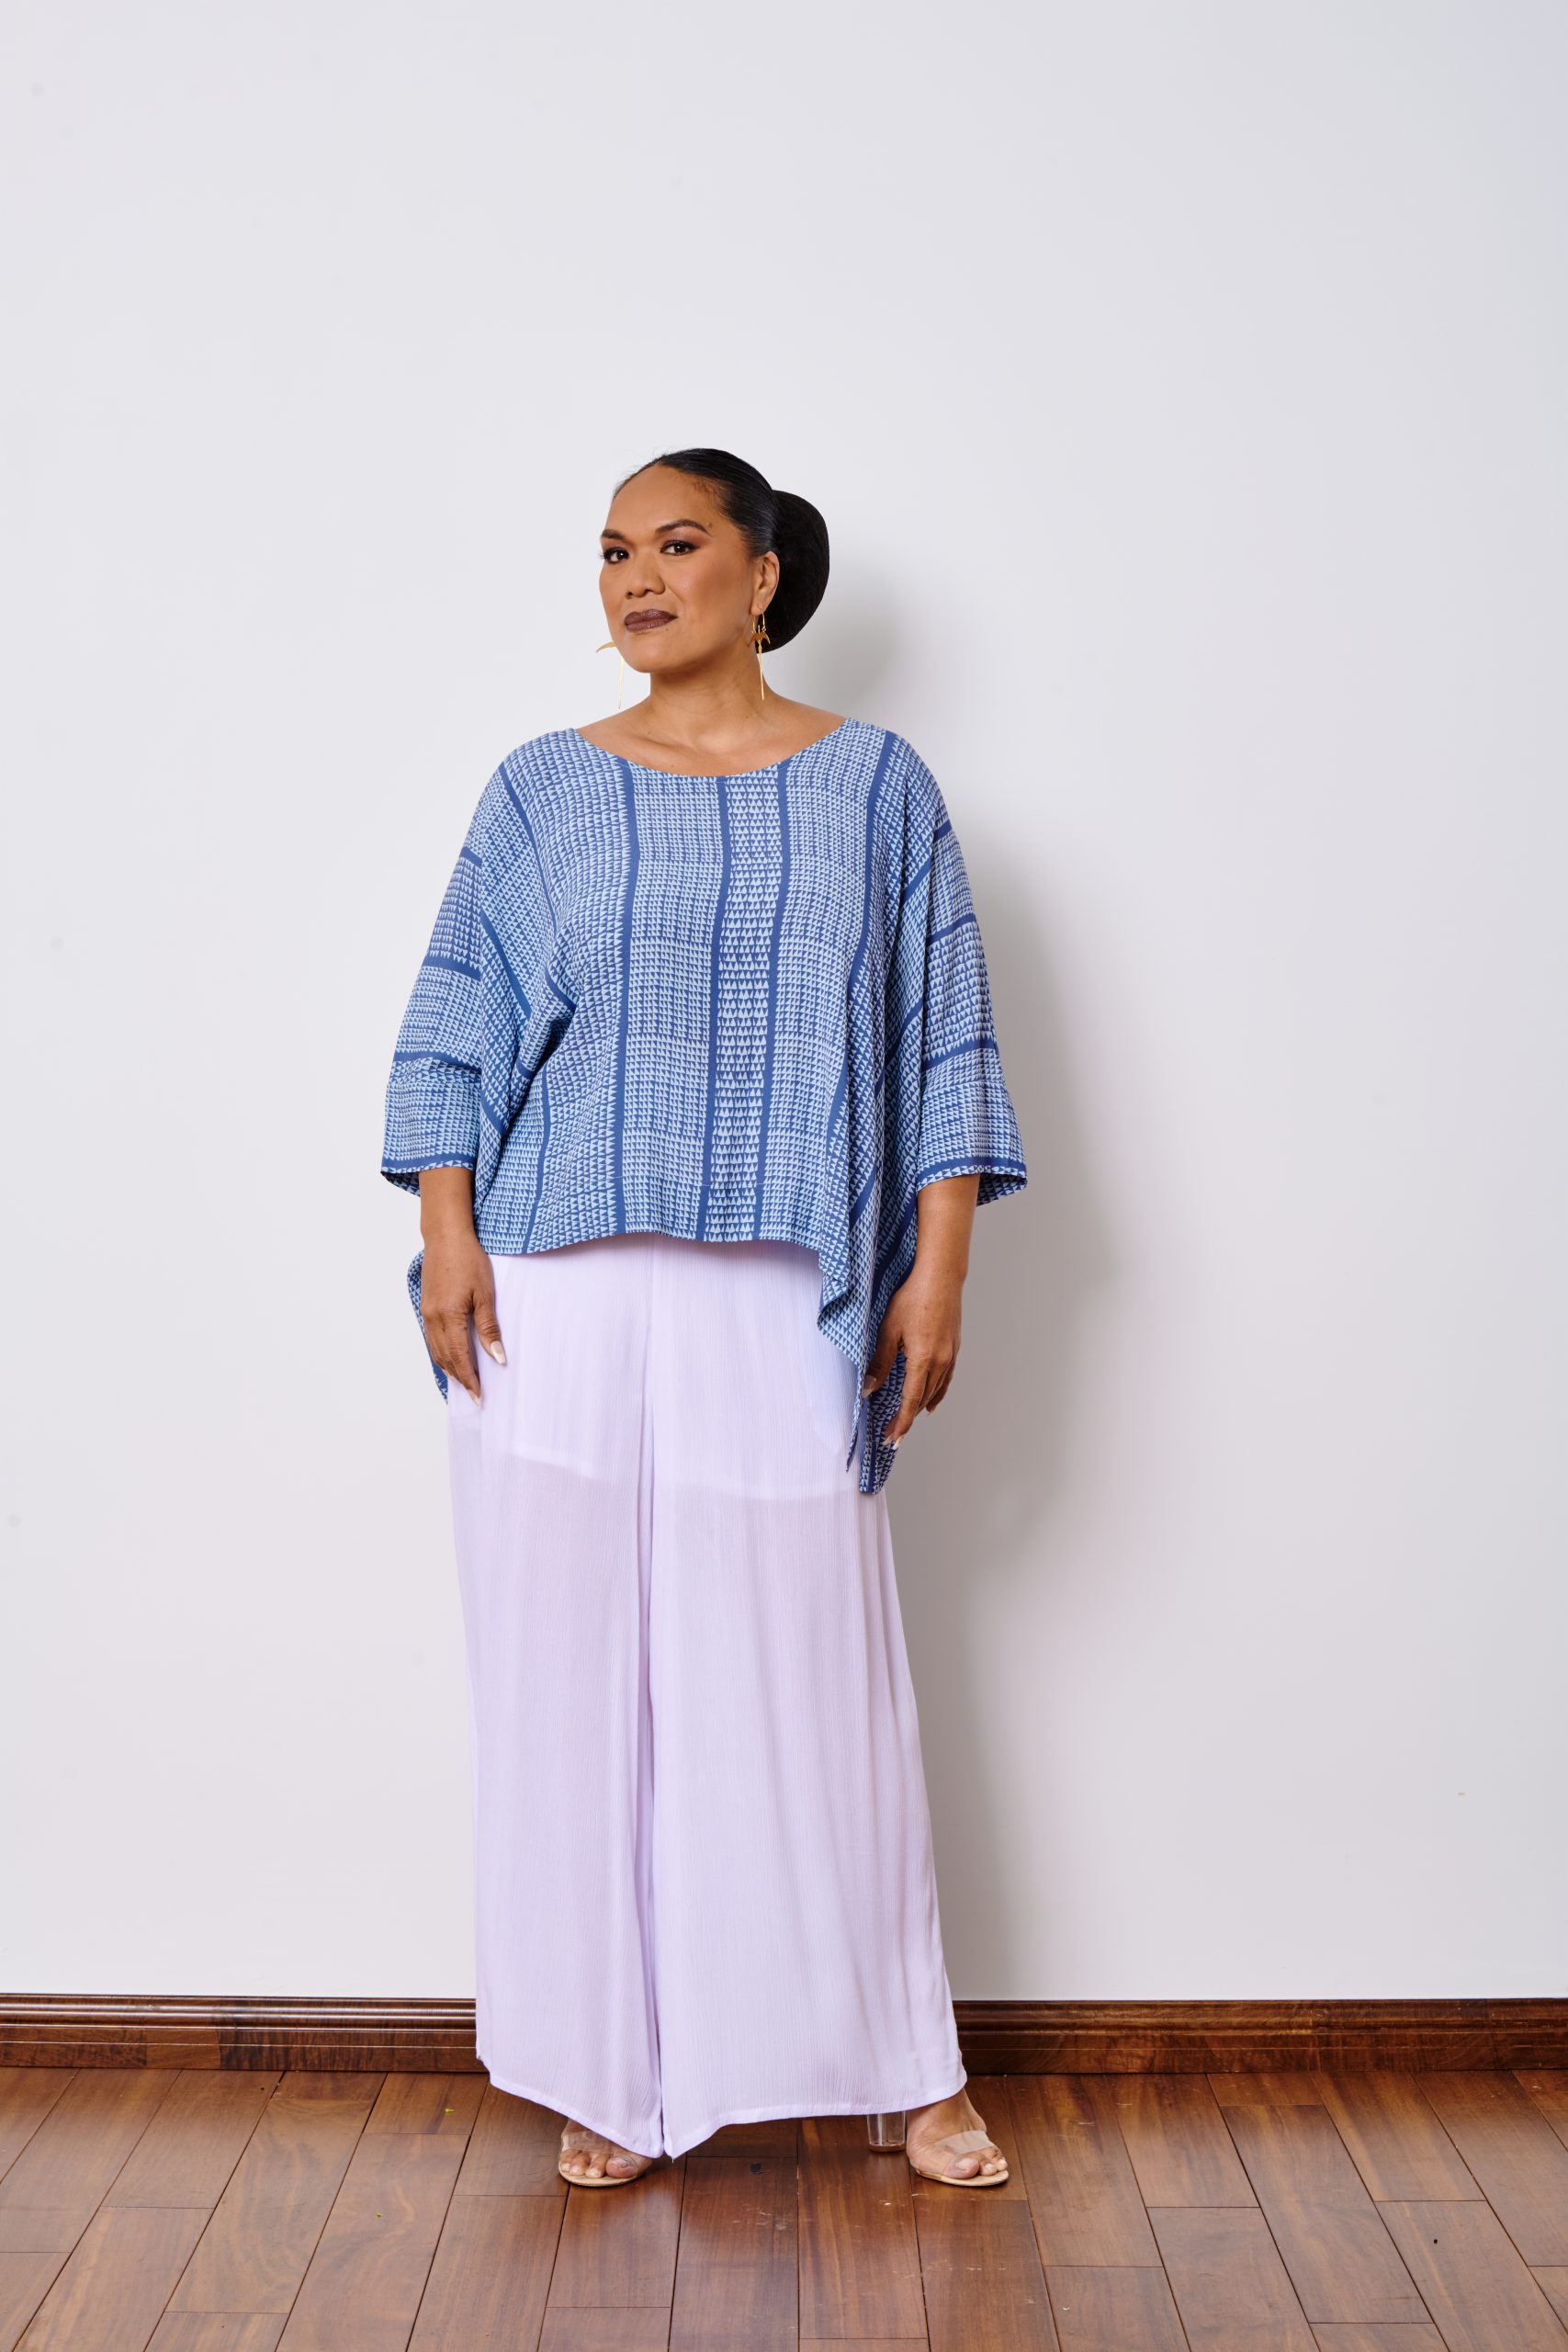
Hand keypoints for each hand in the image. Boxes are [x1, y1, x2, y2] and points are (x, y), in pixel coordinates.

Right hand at [419, 1228, 505, 1402]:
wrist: (446, 1236)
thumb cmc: (468, 1259)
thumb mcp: (485, 1293)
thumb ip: (488, 1327)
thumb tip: (497, 1356)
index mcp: (448, 1316)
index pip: (459, 1358)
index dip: (469, 1379)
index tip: (479, 1396)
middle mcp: (433, 1318)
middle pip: (446, 1358)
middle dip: (460, 1379)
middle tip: (474, 1396)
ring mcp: (426, 1312)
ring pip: (436, 1350)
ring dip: (450, 1368)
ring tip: (464, 1382)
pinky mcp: (426, 1306)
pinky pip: (432, 1338)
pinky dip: (442, 1353)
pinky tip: (451, 1358)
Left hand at [861, 1263, 962, 1445]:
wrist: (941, 1278)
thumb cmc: (913, 1299)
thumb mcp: (889, 1331)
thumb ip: (879, 1363)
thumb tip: (868, 1389)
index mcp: (923, 1360)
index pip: (910, 1401)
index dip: (901, 1422)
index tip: (893, 1438)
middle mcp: (941, 1362)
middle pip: (923, 1400)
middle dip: (908, 1419)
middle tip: (894, 1433)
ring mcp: (950, 1356)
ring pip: (936, 1391)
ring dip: (921, 1407)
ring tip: (907, 1420)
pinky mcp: (954, 1348)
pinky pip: (946, 1379)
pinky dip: (937, 1394)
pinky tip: (932, 1401)